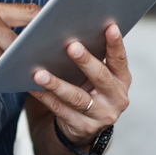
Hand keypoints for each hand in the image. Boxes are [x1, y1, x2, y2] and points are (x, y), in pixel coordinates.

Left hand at [29, 24, 130, 145]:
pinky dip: (46, 97)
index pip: (120, 59)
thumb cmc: (91, 88)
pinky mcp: (83, 127)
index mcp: (122, 80)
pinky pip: (61, 110)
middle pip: (100, 77)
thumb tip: (75, 28)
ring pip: (77, 97)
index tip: (110, 27)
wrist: (86, 125)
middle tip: (71, 46)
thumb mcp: (100, 75)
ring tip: (40, 73)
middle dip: (85, 61)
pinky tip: (33, 88)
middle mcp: (116, 98)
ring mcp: (101, 115)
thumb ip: (95, 57)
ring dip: (57, 84)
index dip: (116, 43)